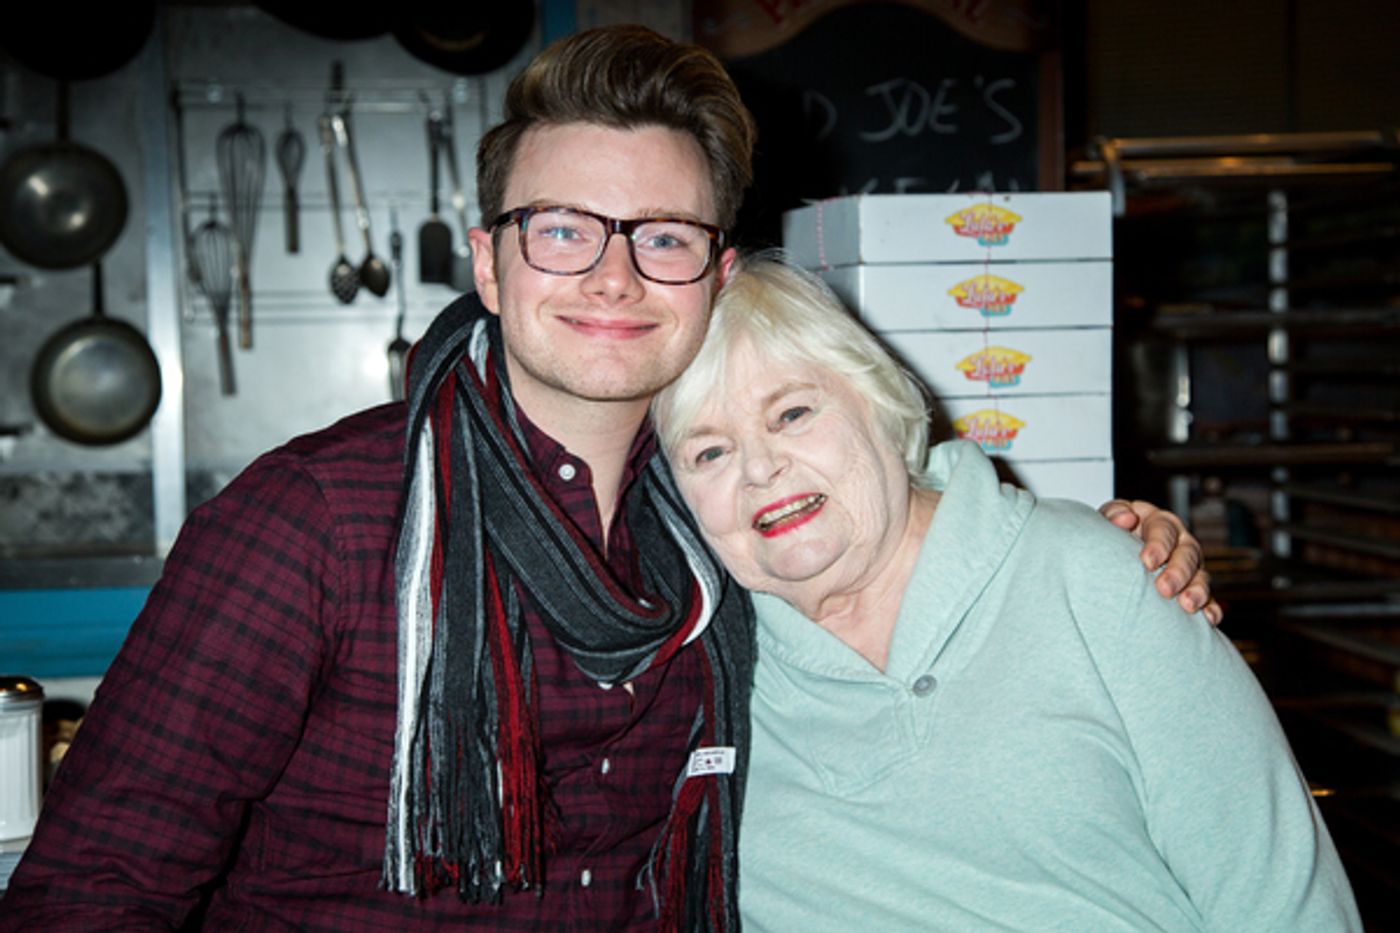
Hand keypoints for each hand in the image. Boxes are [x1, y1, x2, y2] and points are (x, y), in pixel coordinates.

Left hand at [1099, 499, 1222, 625]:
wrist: (1116, 552)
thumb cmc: (1113, 532)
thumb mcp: (1109, 518)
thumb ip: (1113, 514)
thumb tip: (1125, 519)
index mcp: (1159, 522)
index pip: (1163, 529)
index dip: (1158, 545)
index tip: (1147, 562)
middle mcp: (1180, 543)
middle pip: (1187, 554)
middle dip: (1178, 572)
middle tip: (1164, 589)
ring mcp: (1190, 566)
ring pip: (1201, 576)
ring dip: (1197, 591)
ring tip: (1187, 606)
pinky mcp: (1193, 588)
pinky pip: (1209, 599)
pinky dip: (1211, 608)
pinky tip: (1208, 619)